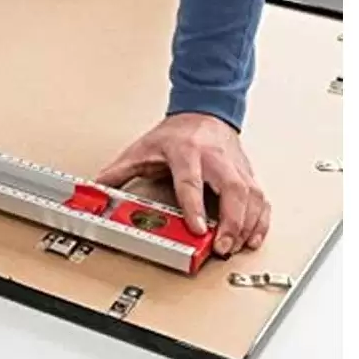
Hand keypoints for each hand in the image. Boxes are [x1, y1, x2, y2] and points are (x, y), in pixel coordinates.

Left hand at [95, 112, 269, 256]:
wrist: (203, 111)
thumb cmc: (175, 133)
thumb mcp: (142, 149)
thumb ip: (120, 171)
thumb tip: (97, 188)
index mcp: (186, 152)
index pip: (191, 182)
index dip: (195, 207)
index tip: (198, 228)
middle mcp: (215, 159)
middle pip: (232, 190)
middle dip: (231, 221)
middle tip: (222, 246)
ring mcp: (236, 167)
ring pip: (251, 196)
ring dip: (248, 225)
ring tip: (236, 247)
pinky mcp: (248, 174)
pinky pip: (261, 198)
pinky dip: (261, 220)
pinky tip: (253, 237)